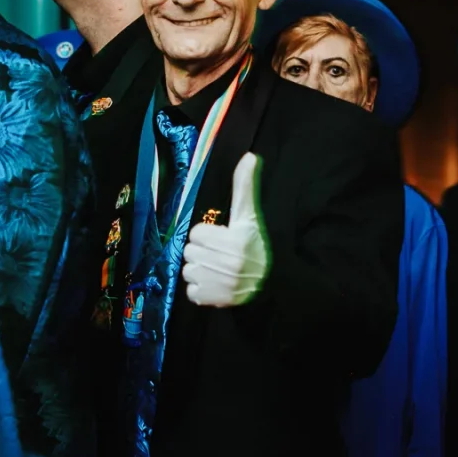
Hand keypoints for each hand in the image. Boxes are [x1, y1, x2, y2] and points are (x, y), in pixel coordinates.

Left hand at [182, 154, 268, 307]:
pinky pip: (191, 291)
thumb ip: (245, 187)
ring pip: (188, 271)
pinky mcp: (213, 300)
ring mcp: (219, 284)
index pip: (195, 234)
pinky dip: (200, 290)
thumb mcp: (249, 217)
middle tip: (219, 255)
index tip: (222, 240)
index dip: (207, 236)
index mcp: (234, 241)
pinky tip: (215, 285)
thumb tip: (249, 156)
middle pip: (189, 252)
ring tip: (217, 270)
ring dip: (199, 271)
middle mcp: (226, 264)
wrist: (269, 283)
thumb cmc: (255, 246)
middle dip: (202, 252)